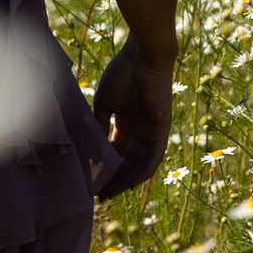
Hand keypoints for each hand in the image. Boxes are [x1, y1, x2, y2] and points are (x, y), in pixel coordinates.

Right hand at [91, 37, 172, 198]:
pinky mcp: (163, 130)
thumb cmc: (122, 74)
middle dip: (115, 179)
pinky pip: (154, 156)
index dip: (105, 167)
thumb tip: (89, 151)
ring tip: (111, 193)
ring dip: (127, 180)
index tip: (92, 182)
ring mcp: (152, 131)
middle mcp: (140, 129)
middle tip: (100, 195)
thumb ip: (99, 127)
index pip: (116, 151)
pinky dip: (143, 171)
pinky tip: (130, 184)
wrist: (142, 57)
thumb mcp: (104, 105)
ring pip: (140, 163)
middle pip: (128, 161)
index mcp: (126, 121)